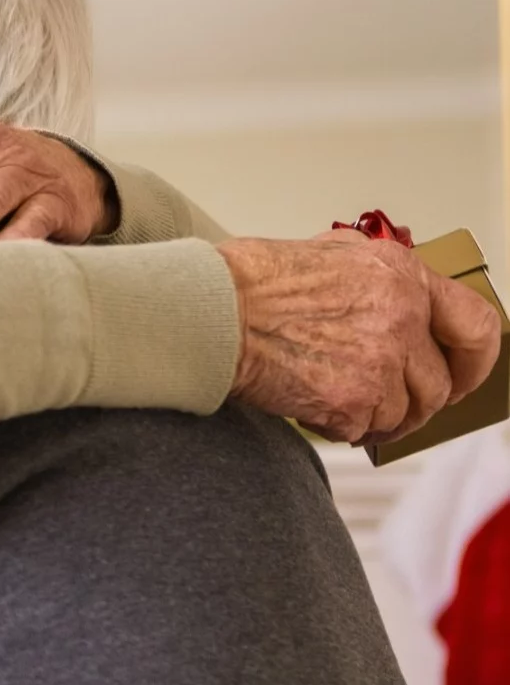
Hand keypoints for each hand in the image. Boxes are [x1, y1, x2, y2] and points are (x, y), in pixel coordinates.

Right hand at [220, 228, 500, 442]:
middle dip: (414, 404)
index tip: (462, 377)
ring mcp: (380, 361)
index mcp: (402, 276)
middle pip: (438, 384)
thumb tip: (389, 298)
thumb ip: (373, 277)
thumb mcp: (329, 253)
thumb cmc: (247, 282)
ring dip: (373, 419)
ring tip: (338, 409)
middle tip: (388, 409)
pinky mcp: (352, 400)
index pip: (475, 325)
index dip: (475, 362)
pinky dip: (339, 428)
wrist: (208, 311)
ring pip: (402, 414)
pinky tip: (310, 410)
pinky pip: (362, 431)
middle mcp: (402, 317)